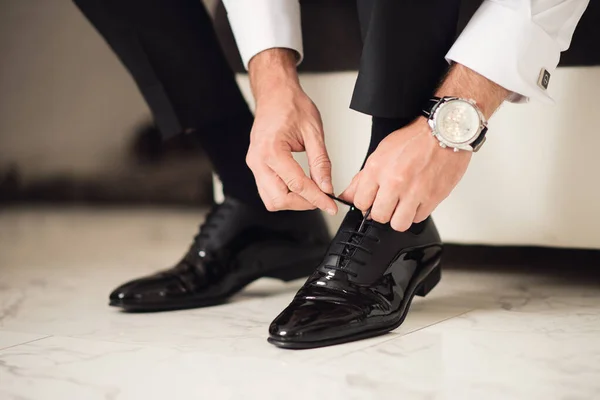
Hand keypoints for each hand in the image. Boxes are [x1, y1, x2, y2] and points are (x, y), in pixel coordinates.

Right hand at [246, 50, 336, 214]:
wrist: (275, 93)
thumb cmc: (290, 105)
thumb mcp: (313, 132)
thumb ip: (320, 162)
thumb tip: (326, 186)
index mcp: (271, 150)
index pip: (297, 185)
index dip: (317, 199)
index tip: (330, 206)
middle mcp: (258, 160)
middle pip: (280, 199)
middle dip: (303, 203)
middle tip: (322, 199)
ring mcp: (254, 164)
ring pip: (271, 200)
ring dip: (292, 202)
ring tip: (311, 194)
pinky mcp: (256, 166)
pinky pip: (267, 191)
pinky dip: (285, 194)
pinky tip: (299, 188)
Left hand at [340, 118, 470, 230]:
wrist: (445, 131)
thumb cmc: (414, 139)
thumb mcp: (381, 152)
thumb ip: (362, 178)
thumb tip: (347, 195)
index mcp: (377, 169)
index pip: (360, 202)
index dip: (365, 204)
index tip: (371, 201)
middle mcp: (394, 181)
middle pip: (379, 217)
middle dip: (381, 212)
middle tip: (388, 203)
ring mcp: (414, 191)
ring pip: (399, 224)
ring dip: (399, 217)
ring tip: (402, 205)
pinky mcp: (432, 198)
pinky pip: (418, 218)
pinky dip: (417, 212)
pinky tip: (417, 199)